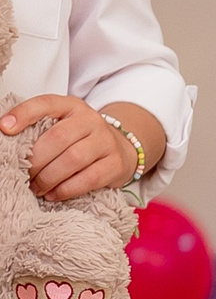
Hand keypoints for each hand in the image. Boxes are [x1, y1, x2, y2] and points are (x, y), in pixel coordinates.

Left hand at [0, 95, 139, 200]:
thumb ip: (39, 127)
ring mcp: (105, 141)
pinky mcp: (115, 164)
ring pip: (73, 160)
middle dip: (35, 160)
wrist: (121, 149)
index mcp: (71, 106)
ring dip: (48, 178)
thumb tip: (6, 135)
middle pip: (58, 138)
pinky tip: (53, 194)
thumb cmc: (81, 138)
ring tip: (37, 187)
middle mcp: (90, 120)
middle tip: (24, 174)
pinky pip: (88, 179)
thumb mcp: (63, 124)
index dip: (24, 114)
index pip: (46, 104)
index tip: (4, 127)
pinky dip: (66, 189)